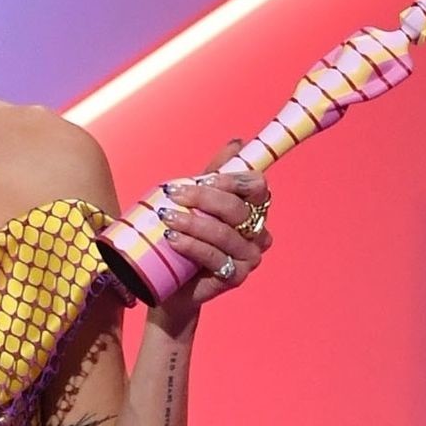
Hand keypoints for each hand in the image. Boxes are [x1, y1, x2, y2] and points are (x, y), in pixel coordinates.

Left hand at [151, 140, 272, 331]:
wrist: (170, 283)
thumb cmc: (185, 238)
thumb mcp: (197, 202)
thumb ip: (214, 174)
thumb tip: (237, 142)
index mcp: (254, 210)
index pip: (257, 186)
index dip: (232, 179)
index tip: (202, 179)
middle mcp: (258, 233)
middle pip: (237, 208)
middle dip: (203, 198)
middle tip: (173, 194)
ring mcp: (250, 257)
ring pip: (225, 233)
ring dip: (193, 222)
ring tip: (167, 218)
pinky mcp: (236, 277)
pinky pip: (215, 257)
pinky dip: (192, 246)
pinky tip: (173, 240)